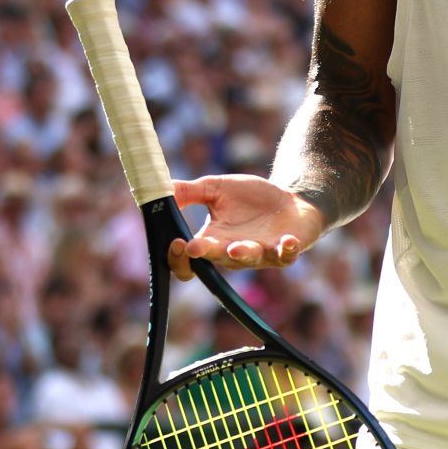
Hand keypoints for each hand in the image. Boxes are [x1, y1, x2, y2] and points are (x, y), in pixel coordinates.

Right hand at [169, 176, 325, 280]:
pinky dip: (287, 251)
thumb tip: (159, 190)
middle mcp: (232, 252)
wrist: (288, 199)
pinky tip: (287, 241)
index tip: (175, 242)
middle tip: (194, 247)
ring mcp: (260, 254)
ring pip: (248, 259)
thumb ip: (188, 191)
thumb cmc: (249, 198)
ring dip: (241, 254)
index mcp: (212, 239)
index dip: (179, 257)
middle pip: (214, 260)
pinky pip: (286, 256)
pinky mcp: (285, 251)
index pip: (189, 259)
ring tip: (235, 248)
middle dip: (205, 254)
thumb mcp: (215, 188)